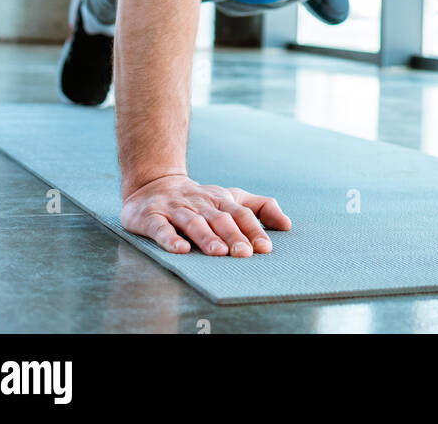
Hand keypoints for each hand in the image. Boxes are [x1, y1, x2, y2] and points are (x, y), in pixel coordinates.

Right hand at [121, 174, 290, 255]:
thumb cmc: (200, 200)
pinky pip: (160, 228)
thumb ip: (260, 208)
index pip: (240, 214)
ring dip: (206, 238)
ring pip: (193, 223)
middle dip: (233, 236)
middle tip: (245, 254)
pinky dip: (170, 238)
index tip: (265, 248)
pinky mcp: (150, 217)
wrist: (153, 184)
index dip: (252, 229)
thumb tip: (287, 224)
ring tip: (219, 253)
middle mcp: (199, 203)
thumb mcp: (231, 198)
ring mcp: (175, 209)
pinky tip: (180, 250)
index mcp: (220, 200)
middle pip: (218, 219)